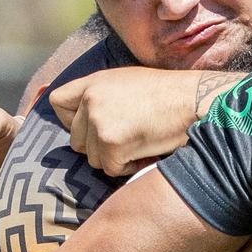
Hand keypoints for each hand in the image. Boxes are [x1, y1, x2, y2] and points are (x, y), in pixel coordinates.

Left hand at [48, 68, 209, 175]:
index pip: (57, 102)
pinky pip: (111, 169)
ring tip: (141, 140)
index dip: (71, 120)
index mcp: (93, 82)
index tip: (91, 127)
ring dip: (116, 158)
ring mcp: (99, 122)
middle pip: (76, 140)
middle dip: (99, 146)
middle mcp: (90, 100)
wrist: (194, 100)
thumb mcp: (128, 83)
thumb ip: (102, 96)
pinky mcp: (111, 143)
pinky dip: (129, 166)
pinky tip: (146, 150)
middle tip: (129, 137)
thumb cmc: (169, 94)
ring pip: (93, 159)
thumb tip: (88, 120)